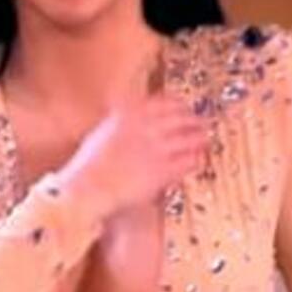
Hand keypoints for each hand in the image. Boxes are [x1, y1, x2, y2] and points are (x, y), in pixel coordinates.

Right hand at [58, 92, 209, 221]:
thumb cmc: (90, 165)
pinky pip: (188, 161)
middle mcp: (145, 128)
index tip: (184, 107)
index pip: (165, 101)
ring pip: (190, 138)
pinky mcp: (163, 171)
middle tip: (201, 123)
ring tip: (204, 139)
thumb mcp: (103, 131)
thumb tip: (129, 108)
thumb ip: (119, 116)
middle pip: (182, 117)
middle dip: (195, 120)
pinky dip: (195, 159)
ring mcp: (156, 149)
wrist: (87, 189)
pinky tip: (197, 159)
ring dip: (200, 137)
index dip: (179, 104)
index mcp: (130, 114)